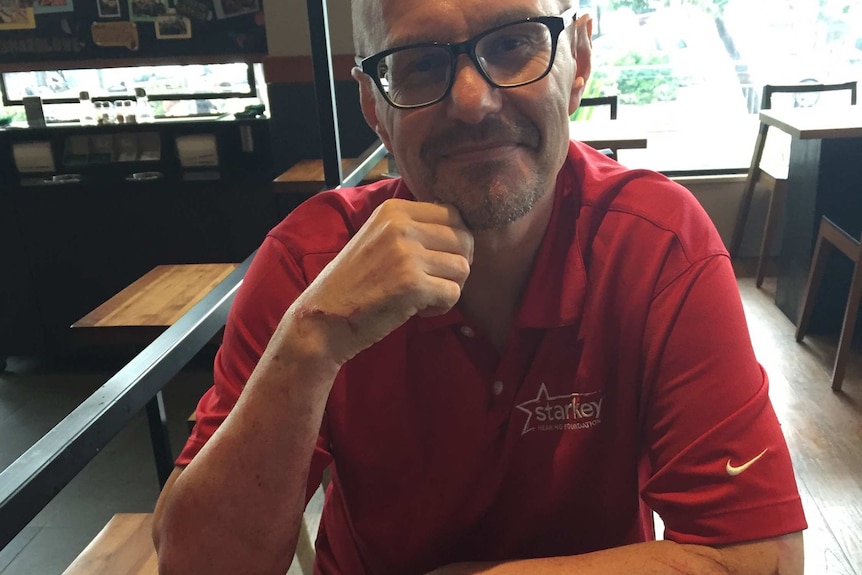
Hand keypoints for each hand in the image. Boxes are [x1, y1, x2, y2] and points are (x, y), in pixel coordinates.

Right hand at [287, 199, 473, 364]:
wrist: (322, 318)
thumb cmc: (353, 283)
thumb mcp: (378, 238)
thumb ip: (413, 228)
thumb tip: (460, 229)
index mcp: (394, 210)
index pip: (452, 214)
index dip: (454, 241)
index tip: (436, 261)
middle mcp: (401, 225)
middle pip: (464, 239)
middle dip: (455, 265)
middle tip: (433, 282)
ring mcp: (407, 254)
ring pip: (463, 268)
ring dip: (449, 287)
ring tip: (423, 297)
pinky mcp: (413, 284)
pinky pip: (453, 294)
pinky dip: (442, 307)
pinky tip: (418, 311)